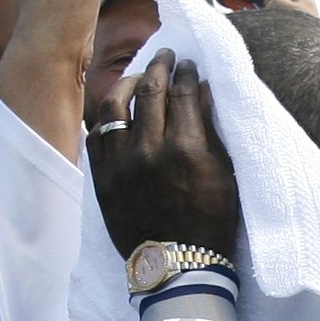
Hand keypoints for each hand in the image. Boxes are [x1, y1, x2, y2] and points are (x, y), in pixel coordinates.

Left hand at [90, 54, 244, 258]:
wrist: (176, 264)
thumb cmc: (210, 222)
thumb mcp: (223, 174)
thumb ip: (209, 130)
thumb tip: (200, 91)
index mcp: (185, 149)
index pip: (182, 92)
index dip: (186, 72)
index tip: (188, 64)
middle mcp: (149, 150)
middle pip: (149, 91)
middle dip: (159, 66)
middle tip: (165, 55)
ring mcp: (120, 164)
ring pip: (114, 106)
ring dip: (127, 83)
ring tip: (137, 77)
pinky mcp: (102, 178)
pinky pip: (97, 134)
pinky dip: (106, 117)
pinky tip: (117, 111)